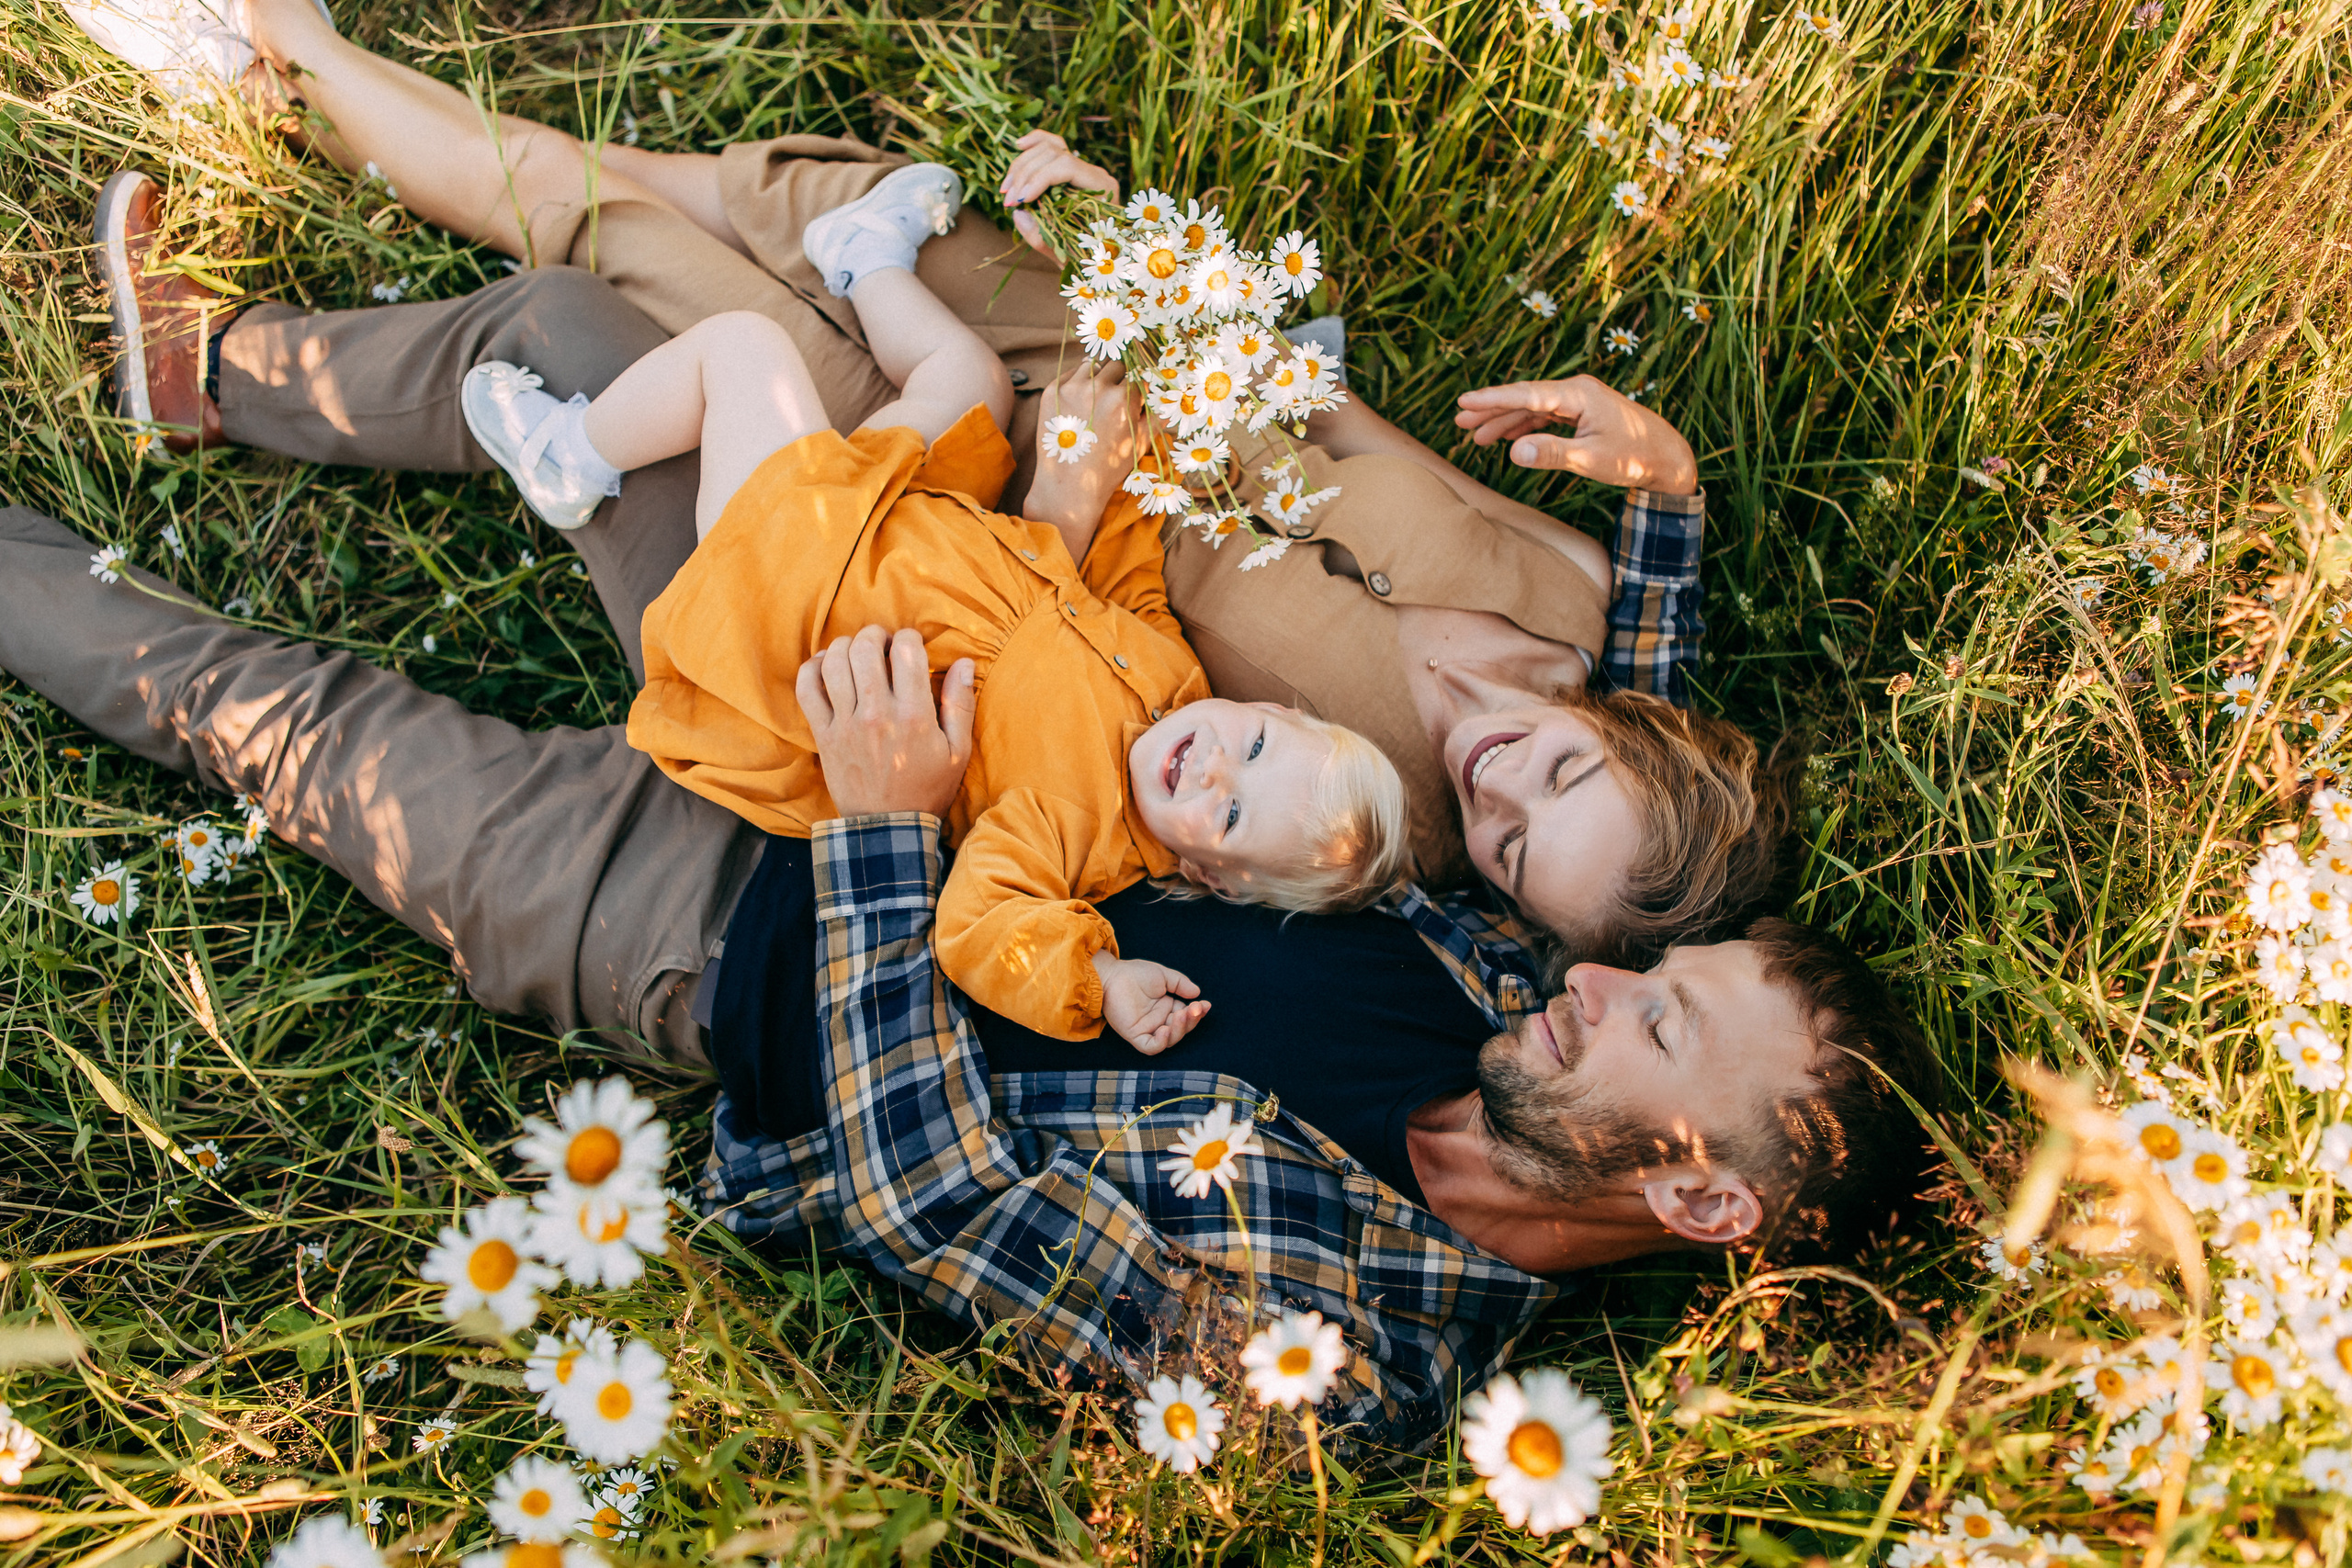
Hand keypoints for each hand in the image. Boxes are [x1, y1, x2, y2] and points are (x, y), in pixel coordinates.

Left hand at [796, 625, 975, 818]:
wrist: (889, 829)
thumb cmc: (927, 790)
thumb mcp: (958, 752)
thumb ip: (961, 704)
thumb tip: (965, 663)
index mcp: (914, 715)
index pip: (906, 649)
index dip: (909, 637)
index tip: (911, 645)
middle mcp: (877, 714)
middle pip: (865, 648)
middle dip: (875, 634)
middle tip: (882, 643)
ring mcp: (846, 724)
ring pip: (835, 661)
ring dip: (845, 646)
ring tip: (857, 652)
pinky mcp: (824, 735)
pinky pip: (807, 688)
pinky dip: (813, 668)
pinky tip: (827, 665)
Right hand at [1000, 129, 1121, 256]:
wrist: (1097, 257)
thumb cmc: (1085, 256)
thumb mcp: (1065, 253)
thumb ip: (1041, 236)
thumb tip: (1018, 213)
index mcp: (1102, 188)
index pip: (1067, 166)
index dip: (1038, 180)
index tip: (1019, 201)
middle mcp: (1094, 172)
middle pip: (1054, 154)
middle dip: (1025, 175)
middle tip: (1008, 200)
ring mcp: (1082, 167)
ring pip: (1048, 147)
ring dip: (1021, 166)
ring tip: (1006, 189)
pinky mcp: (1069, 167)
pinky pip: (1051, 145)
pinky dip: (1033, 144)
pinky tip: (1018, 146)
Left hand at [1022, 361, 1136, 563]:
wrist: (1070, 485)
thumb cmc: (1109, 467)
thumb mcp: (1141, 442)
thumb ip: (1156, 415)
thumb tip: (1168, 394)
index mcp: (1124, 399)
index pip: (1138, 376)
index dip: (1138, 386)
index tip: (1136, 393)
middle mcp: (1097, 388)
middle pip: (1117, 366)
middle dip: (1120, 379)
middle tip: (1116, 398)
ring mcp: (1071, 387)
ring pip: (1093, 365)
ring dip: (1099, 376)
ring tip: (1097, 397)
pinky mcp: (1051, 392)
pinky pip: (1070, 374)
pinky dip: (1078, 382)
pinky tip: (1080, 401)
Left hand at [1093, 951, 1209, 1053]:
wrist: (1111, 975)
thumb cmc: (1134, 973)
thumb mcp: (1163, 976)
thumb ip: (1180, 984)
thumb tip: (1197, 993)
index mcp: (1166, 1008)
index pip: (1186, 1016)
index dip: (1197, 1013)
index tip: (1206, 1004)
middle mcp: (1158, 1021)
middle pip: (1180, 1030)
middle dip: (1191, 1020)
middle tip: (1195, 1008)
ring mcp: (1146, 1029)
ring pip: (1169, 1040)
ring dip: (1179, 1030)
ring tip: (1182, 1015)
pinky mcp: (1134, 1035)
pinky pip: (1150, 1047)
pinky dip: (1160, 1043)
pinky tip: (1165, 1030)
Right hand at [1454, 375, 1697, 494]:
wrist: (1667, 457)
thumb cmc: (1634, 457)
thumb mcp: (1591, 460)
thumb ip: (1552, 454)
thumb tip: (1515, 452)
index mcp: (1579, 394)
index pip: (1527, 394)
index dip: (1493, 399)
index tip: (1464, 402)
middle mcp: (1577, 391)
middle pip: (1525, 397)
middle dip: (1492, 408)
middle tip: (1459, 419)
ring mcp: (1580, 401)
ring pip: (1533, 407)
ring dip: (1506, 421)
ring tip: (1476, 436)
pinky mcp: (1583, 413)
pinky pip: (1546, 415)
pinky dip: (1525, 426)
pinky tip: (1509, 437)